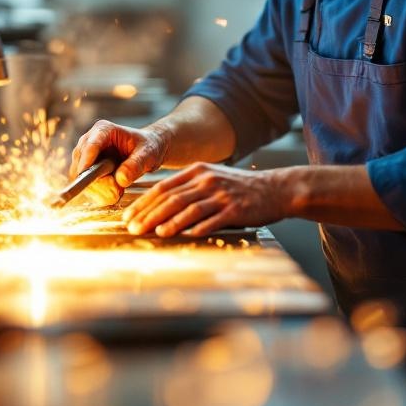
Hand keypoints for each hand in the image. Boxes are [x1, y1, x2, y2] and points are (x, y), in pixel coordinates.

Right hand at [69, 120, 170, 205]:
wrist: (146, 152)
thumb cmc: (147, 147)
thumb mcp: (148, 153)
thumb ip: (136, 164)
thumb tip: (121, 179)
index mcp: (103, 130)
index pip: (90, 145)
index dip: (88, 162)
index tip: (91, 178)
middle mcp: (89, 142)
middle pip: (82, 165)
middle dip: (99, 182)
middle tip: (118, 191)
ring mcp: (85, 157)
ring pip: (82, 179)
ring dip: (100, 190)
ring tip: (119, 191)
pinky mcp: (86, 172)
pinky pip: (86, 187)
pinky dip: (100, 194)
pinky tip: (114, 193)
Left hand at [121, 163, 284, 237]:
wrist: (277, 189)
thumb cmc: (240, 188)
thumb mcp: (212, 179)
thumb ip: (189, 188)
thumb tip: (161, 205)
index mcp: (198, 171)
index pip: (163, 187)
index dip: (143, 202)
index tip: (128, 216)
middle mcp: (207, 180)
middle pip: (171, 198)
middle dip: (149, 214)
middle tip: (132, 228)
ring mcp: (221, 194)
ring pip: (187, 208)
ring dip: (167, 221)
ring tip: (153, 232)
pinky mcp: (235, 209)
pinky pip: (210, 219)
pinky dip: (194, 227)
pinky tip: (181, 235)